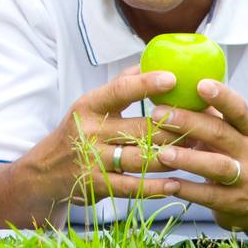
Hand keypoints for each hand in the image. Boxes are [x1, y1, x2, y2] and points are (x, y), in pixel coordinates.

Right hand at [22, 66, 184, 209]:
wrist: (46, 172)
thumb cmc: (78, 131)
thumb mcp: (90, 105)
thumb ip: (119, 85)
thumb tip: (150, 60)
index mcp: (89, 105)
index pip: (120, 91)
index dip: (147, 85)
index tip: (173, 79)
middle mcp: (90, 131)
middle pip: (140, 129)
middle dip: (173, 128)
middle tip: (201, 124)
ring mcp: (93, 160)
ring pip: (142, 158)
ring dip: (172, 156)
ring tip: (197, 152)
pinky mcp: (99, 186)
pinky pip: (135, 187)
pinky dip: (158, 187)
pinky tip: (177, 184)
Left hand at [132, 77, 247, 237]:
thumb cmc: (231, 156)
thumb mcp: (229, 135)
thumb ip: (209, 115)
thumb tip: (172, 84)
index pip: (239, 109)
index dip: (222, 96)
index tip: (200, 83)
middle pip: (221, 134)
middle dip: (189, 123)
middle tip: (159, 114)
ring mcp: (245, 179)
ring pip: (217, 166)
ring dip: (188, 158)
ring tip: (162, 152)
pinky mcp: (234, 203)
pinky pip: (208, 195)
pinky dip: (188, 189)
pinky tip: (168, 183)